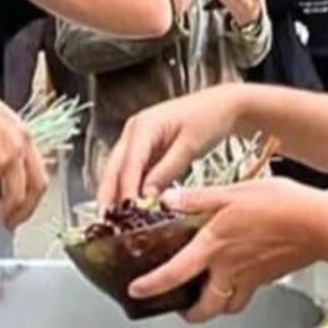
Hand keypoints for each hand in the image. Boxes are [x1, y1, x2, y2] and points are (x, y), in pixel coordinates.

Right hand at [97, 84, 250, 208]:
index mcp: (143, 125)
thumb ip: (166, 171)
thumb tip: (146, 195)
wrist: (222, 105)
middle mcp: (133, 131)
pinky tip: (131, 207)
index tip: (125, 213)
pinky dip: (130, 188)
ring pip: (118, 171)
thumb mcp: (189, 147)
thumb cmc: (209, 119)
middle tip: (106, 222)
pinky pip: (132, 171)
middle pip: (114, 167)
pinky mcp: (144, 149)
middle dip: (108, 194)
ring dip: (116, 194)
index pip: (128, 163)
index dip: (125, 189)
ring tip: (115, 221)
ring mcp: (136, 140)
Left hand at [128, 179, 327, 323]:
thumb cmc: (281, 207)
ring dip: (215, 307)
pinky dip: (239, 293)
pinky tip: (239, 277)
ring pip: (228, 307)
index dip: (152, 286)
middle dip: (189, 314)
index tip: (136, 292)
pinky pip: (249, 294)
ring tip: (208, 297)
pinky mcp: (269, 278)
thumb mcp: (232, 192)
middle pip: (203, 309)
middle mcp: (229, 269)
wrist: (320, 224)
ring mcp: (251, 278)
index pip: (173, 274)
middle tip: (180, 309)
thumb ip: (198, 198)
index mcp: (213, 247)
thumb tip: (170, 198)